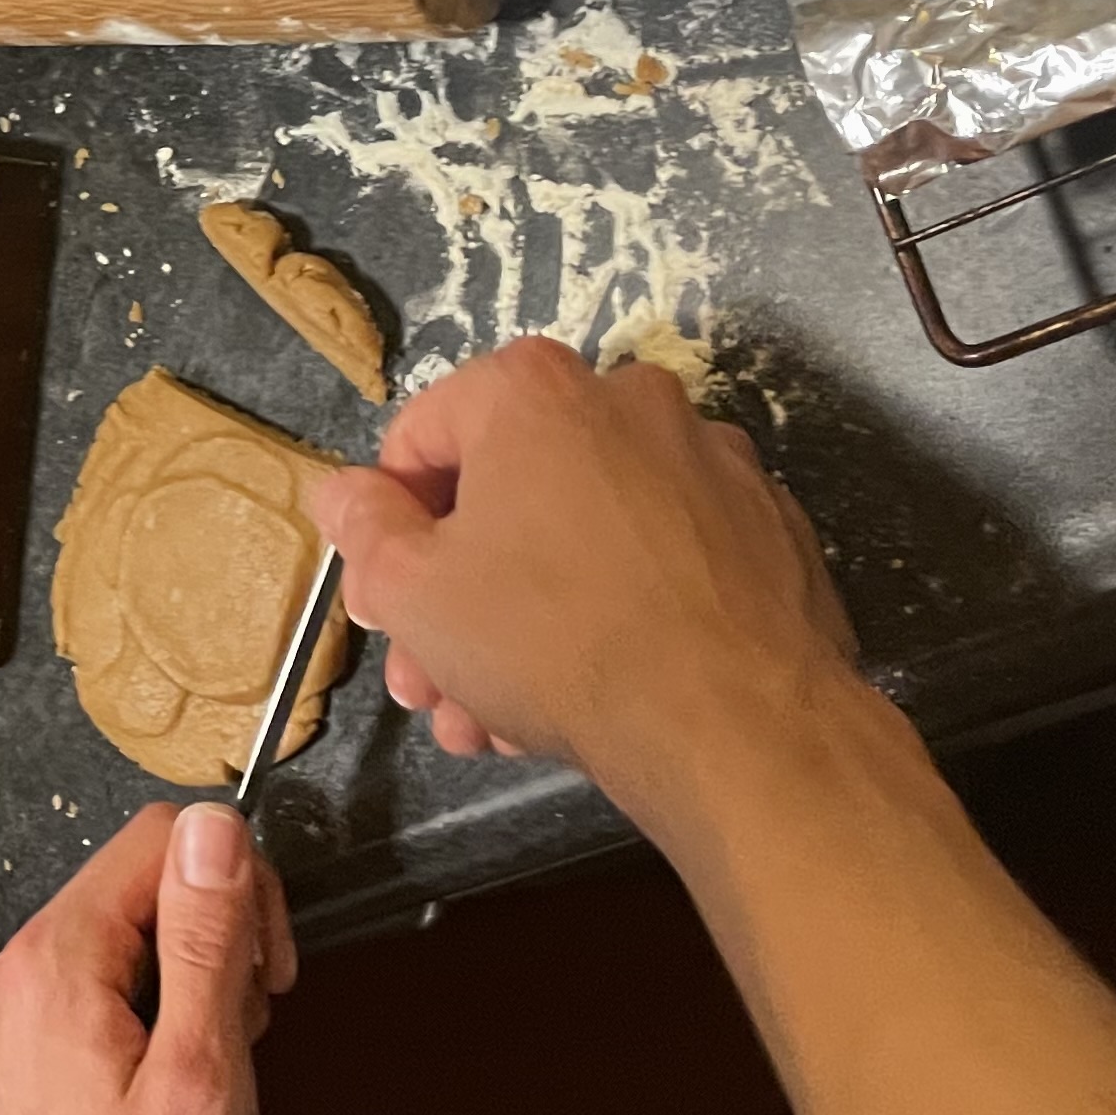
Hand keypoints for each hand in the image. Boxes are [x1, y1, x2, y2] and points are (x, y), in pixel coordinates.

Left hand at [0, 802, 297, 1114]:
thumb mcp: (202, 1077)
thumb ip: (207, 940)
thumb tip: (215, 827)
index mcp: (50, 964)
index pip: (159, 840)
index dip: (240, 890)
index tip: (272, 976)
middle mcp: (11, 982)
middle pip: (139, 889)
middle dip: (218, 943)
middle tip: (253, 1038)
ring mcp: (6, 1033)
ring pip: (124, 950)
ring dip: (192, 994)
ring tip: (215, 1089)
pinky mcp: (18, 1080)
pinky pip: (98, 1007)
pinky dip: (154, 1035)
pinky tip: (176, 1110)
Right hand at [307, 337, 855, 818]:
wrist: (739, 724)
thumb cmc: (557, 640)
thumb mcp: (414, 592)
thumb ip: (365, 529)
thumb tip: (347, 493)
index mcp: (536, 390)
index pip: (421, 439)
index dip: (388, 529)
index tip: (387, 603)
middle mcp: (631, 401)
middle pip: (509, 496)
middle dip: (459, 597)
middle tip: (435, 682)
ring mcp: (713, 464)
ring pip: (586, 538)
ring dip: (531, 621)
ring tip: (503, 718)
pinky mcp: (768, 531)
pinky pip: (663, 564)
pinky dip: (622, 615)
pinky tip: (593, 698)